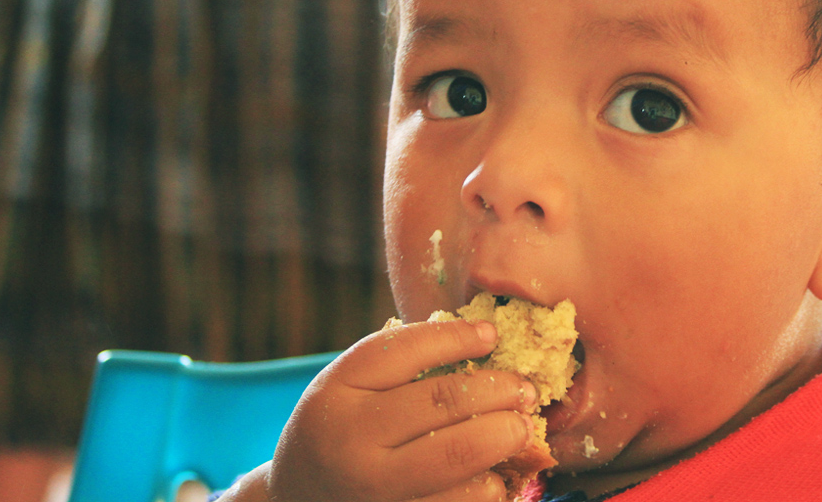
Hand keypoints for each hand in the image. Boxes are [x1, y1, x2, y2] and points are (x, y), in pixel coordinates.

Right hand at [221, 319, 539, 501]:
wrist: (296, 499)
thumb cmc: (341, 427)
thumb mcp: (353, 385)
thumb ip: (406, 363)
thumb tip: (487, 341)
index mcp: (340, 389)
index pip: (409, 349)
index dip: (458, 337)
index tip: (492, 335)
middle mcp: (351, 439)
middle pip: (443, 403)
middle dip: (499, 391)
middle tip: (526, 390)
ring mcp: (371, 489)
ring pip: (457, 457)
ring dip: (503, 439)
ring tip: (521, 429)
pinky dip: (489, 488)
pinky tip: (498, 474)